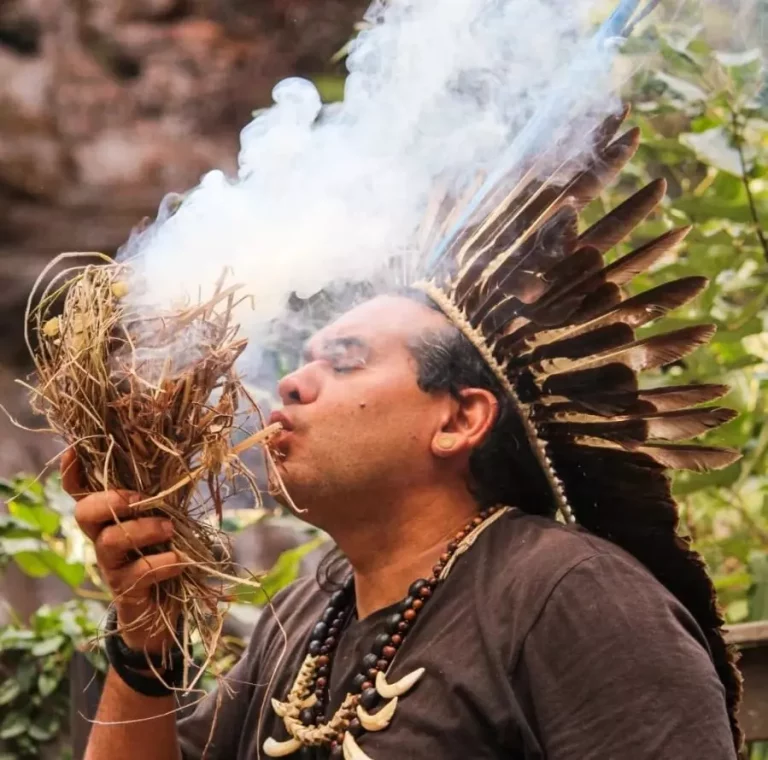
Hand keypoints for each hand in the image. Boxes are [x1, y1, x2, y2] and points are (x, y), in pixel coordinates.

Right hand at [62, 449, 183, 652]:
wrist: (163, 611)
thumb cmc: (163, 554)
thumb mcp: (163, 521)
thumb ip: (164, 498)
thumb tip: (184, 461)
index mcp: (111, 517)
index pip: (81, 491)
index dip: (73, 472)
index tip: (76, 450)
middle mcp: (103, 538)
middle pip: (85, 513)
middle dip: (110, 500)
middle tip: (142, 500)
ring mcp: (111, 566)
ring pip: (109, 541)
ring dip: (143, 530)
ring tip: (170, 530)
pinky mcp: (125, 591)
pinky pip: (137, 573)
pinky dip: (162, 563)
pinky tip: (180, 561)